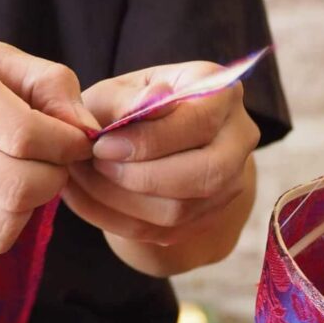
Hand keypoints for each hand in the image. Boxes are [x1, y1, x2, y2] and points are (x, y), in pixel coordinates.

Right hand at [0, 30, 99, 252]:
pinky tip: (4, 191)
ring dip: (37, 200)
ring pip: (9, 218)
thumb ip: (47, 83)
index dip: (67, 143)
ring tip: (28, 171)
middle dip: (56, 175)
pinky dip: (14, 219)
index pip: (26, 135)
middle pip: (20, 185)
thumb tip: (88, 130)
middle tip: (54, 158)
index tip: (75, 138)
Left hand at [63, 61, 259, 253]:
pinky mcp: (207, 216)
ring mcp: (230, 183)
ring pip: (181, 210)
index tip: (102, 146)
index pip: (199, 123)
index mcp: (223, 93)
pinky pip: (162, 232)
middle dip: (141, 177)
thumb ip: (128, 99)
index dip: (149, 141)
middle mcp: (238, 139)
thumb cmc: (129, 105)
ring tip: (85, 180)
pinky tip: (88, 199)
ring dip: (122, 201)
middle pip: (204, 175)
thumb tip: (148, 104)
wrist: (148, 138)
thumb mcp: (120, 90)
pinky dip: (117, 220)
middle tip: (96, 166)